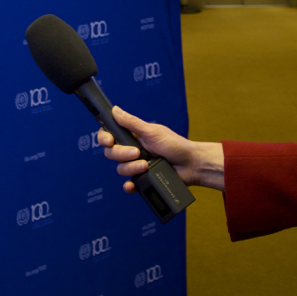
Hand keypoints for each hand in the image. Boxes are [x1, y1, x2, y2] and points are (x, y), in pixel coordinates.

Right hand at [98, 106, 224, 191]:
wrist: (191, 165)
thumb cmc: (175, 145)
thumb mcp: (152, 132)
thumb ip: (132, 123)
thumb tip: (115, 110)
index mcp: (133, 136)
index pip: (110, 135)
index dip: (104, 138)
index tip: (109, 141)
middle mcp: (132, 150)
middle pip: (111, 153)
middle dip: (122, 154)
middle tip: (137, 153)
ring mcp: (136, 165)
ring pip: (120, 169)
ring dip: (131, 168)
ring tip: (146, 165)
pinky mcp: (142, 179)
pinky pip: (129, 184)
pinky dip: (129, 185)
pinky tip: (132, 185)